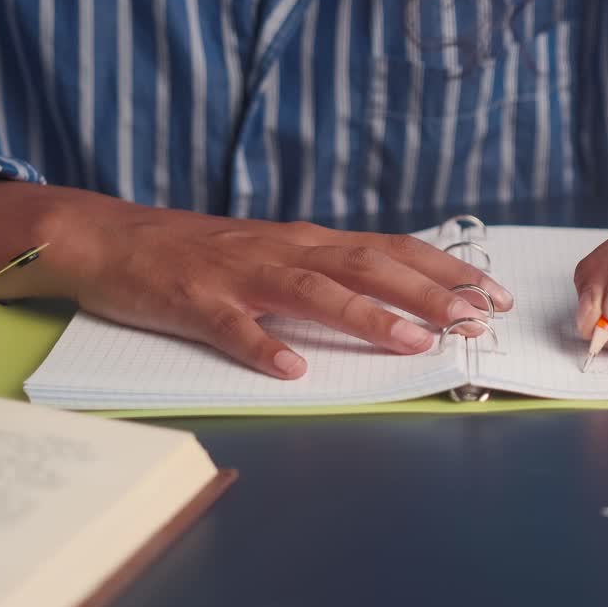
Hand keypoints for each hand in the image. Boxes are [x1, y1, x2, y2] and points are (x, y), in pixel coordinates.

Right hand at [0, 183, 513, 378]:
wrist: (114, 237)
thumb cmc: (206, 252)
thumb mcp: (280, 253)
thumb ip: (333, 270)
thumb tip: (402, 293)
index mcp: (310, 242)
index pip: (392, 249)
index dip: (445, 269)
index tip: (493, 293)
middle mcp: (286, 250)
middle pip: (367, 266)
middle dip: (427, 292)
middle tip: (476, 318)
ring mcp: (240, 273)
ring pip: (312, 291)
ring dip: (367, 316)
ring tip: (413, 341)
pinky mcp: (194, 299)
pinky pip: (231, 326)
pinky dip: (262, 346)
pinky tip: (291, 370)